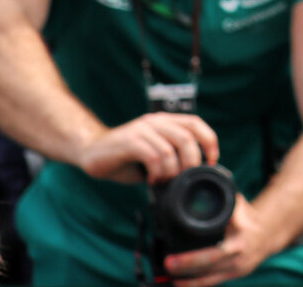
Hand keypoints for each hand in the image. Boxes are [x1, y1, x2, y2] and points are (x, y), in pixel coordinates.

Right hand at [76, 113, 218, 183]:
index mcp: (165, 121)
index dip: (209, 141)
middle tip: (184, 178)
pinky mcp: (129, 141)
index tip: (212, 162)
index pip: (196, 124)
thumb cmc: (125, 157)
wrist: (91, 151)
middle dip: (191, 162)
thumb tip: (193, 175)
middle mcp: (156, 121)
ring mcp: (142, 129)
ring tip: (164, 180)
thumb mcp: (153, 155)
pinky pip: (153, 156)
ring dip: (171, 171)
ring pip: (170, 149)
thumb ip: (172, 158)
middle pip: (187, 138)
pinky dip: (157, 172)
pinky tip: (151, 180)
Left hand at [162, 195, 278, 286]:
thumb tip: (203, 185)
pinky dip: (194, 285)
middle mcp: (239, 253)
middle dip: (188, 263)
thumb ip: (222, 200)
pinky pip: (211, 283)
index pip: (218, 242)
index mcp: (240, 234)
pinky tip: (180, 284)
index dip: (197, 249)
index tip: (178, 247)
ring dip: (188, 280)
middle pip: (211, 261)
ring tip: (170, 276)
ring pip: (210, 278)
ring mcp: (237, 267)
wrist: (268, 235)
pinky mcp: (233, 276)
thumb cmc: (248, 218)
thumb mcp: (238, 205)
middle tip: (169, 262)